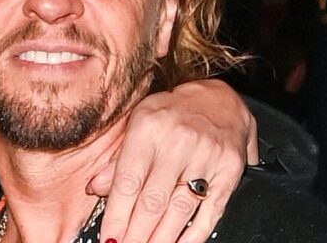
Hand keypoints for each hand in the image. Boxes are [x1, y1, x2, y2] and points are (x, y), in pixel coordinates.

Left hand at [88, 79, 256, 242]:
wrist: (220, 98)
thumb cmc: (171, 112)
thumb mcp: (138, 123)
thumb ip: (118, 158)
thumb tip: (96, 188)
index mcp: (147, 128)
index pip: (128, 181)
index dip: (117, 214)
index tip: (108, 237)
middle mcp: (177, 142)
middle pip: (153, 200)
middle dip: (136, 233)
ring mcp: (206, 157)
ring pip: (180, 208)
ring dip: (161, 237)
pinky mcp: (230, 170)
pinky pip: (211, 209)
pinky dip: (195, 233)